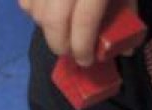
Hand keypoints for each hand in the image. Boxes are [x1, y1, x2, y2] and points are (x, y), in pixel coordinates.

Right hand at [19, 0, 137, 65]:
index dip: (82, 47)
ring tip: (60, 30)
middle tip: (70, 51)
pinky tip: (47, 10)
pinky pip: (25, 0)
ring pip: (35, 11)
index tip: (86, 60)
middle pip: (53, 20)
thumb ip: (126, 11)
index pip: (83, 22)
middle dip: (60, 44)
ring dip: (46, 27)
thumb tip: (126, 47)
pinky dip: (33, 9)